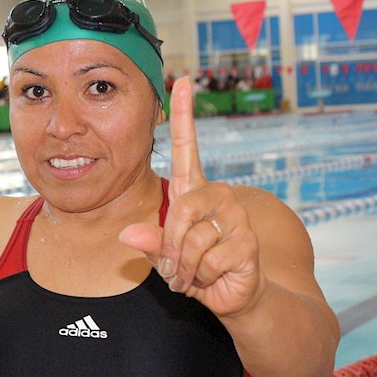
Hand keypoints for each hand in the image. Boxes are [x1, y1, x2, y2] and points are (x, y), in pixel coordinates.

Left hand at [119, 77, 262, 316]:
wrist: (233, 296)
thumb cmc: (195, 269)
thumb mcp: (164, 255)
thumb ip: (150, 242)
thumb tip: (128, 234)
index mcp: (193, 191)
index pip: (187, 146)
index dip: (183, 115)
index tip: (181, 80)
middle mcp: (217, 195)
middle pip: (180, 211)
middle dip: (170, 248)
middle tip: (175, 268)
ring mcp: (236, 216)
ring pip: (193, 240)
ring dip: (185, 267)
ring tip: (195, 274)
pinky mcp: (248, 241)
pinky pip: (209, 260)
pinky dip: (203, 277)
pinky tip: (214, 277)